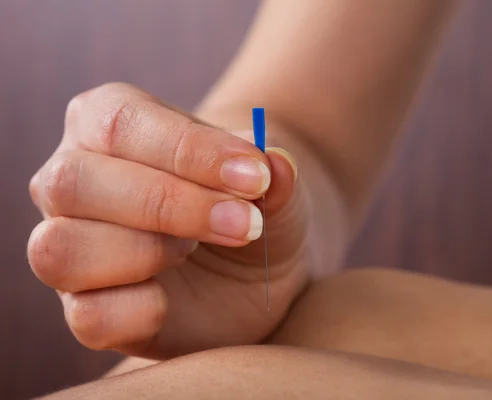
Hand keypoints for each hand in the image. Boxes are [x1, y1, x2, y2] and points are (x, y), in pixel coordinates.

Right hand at [27, 83, 309, 358]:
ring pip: (59, 249)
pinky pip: (86, 316)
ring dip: (146, 252)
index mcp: (104, 124)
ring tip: (195, 251)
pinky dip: (141, 311)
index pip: (119, 122)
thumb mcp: (271, 183)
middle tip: (244, 223)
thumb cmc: (248, 205)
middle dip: (169, 204)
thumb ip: (273, 171)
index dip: (189, 150)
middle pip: (73, 182)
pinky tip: (173, 300)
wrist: (249, 266)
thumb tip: (275, 166)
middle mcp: (70, 181)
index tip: (255, 176)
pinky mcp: (83, 308)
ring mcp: (67, 247)